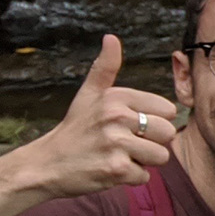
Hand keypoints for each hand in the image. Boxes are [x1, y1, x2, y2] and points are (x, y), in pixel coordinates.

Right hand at [27, 36, 179, 197]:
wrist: (46, 164)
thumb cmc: (75, 129)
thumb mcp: (88, 94)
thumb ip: (105, 68)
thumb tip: (112, 38)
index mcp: (115, 97)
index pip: (168, 110)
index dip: (153, 121)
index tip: (130, 125)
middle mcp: (116, 117)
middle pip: (169, 133)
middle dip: (152, 143)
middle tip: (125, 144)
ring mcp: (116, 144)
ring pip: (161, 156)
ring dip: (143, 161)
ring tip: (119, 155)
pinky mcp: (115, 169)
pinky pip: (145, 176)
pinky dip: (131, 178)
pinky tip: (111, 170)